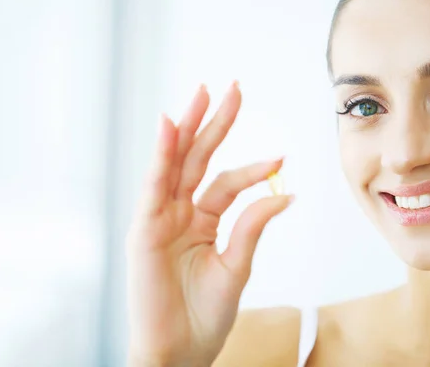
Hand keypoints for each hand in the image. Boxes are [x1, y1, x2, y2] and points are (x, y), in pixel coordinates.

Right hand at [126, 82, 293, 365]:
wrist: (178, 352)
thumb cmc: (204, 316)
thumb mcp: (237, 267)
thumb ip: (253, 226)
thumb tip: (285, 193)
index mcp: (203, 221)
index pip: (229, 182)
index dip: (254, 168)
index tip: (282, 157)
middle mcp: (180, 212)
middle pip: (199, 158)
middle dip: (215, 123)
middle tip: (233, 88)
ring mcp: (160, 218)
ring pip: (175, 163)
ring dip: (188, 127)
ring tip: (203, 93)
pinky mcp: (144, 229)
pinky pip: (154, 186)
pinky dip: (160, 156)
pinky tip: (170, 125)